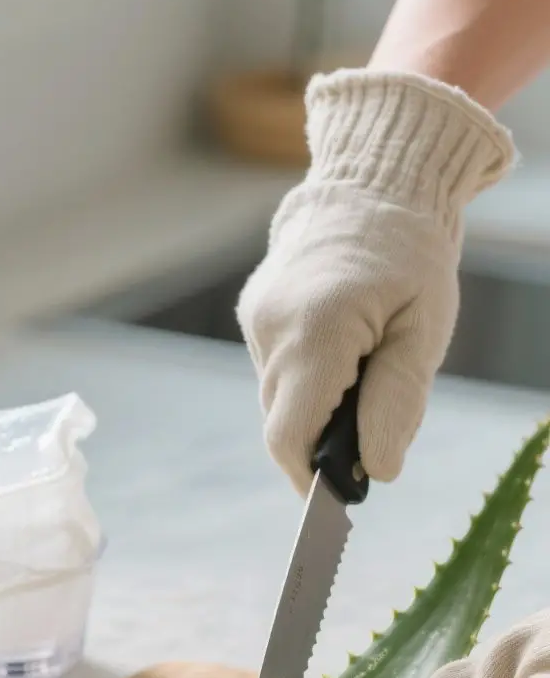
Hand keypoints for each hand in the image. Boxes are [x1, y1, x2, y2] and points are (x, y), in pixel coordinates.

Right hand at [237, 69, 513, 495]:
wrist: (374, 179)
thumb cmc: (413, 256)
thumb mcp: (423, 331)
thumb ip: (396, 404)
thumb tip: (377, 472)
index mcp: (316, 333)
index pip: (289, 438)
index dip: (308, 479)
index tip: (337, 498)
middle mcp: (272, 329)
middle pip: (283, 424)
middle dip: (323, 441)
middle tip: (374, 423)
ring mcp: (257, 319)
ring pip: (279, 399)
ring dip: (317, 406)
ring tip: (365, 367)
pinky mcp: (254, 312)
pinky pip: (276, 369)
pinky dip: (307, 378)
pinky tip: (343, 346)